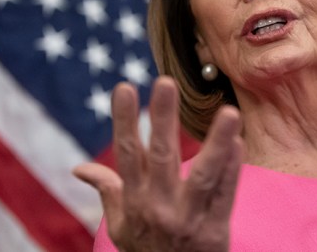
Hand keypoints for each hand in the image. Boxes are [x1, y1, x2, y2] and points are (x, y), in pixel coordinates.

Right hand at [74, 76, 242, 251]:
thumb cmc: (148, 250)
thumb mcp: (121, 226)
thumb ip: (107, 191)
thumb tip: (78, 168)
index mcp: (135, 200)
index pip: (126, 154)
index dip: (125, 120)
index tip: (124, 87)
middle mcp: (159, 207)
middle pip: (162, 157)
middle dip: (162, 118)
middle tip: (165, 82)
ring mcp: (189, 219)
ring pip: (204, 176)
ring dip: (217, 142)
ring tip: (229, 112)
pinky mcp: (216, 231)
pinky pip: (226, 196)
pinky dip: (232, 170)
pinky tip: (238, 143)